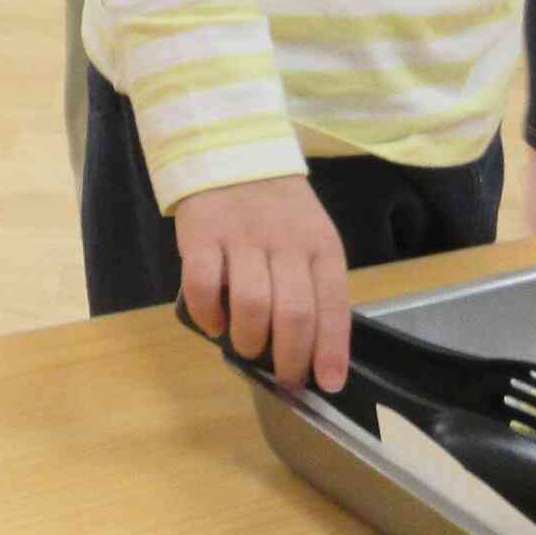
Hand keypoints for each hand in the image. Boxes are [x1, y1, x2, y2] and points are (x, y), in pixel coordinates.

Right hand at [174, 174, 349, 392]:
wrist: (232, 151)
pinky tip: (213, 324)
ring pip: (251, 304)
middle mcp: (286, 242)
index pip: (333, 305)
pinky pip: (202, 284)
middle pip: (293, 313)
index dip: (331, 350)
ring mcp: (242, 238)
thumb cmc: (278, 211)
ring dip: (250, 339)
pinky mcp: (202, 234)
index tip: (328, 384)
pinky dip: (207, 314)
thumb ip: (312, 285)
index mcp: (321, 246)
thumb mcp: (310, 238)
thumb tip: (311, 349)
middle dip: (290, 358)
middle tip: (284, 376)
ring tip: (248, 347)